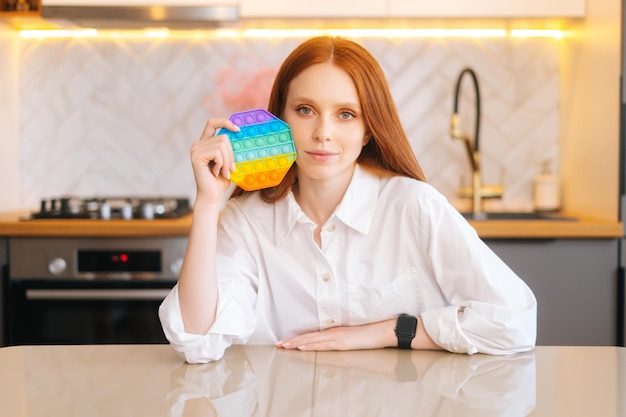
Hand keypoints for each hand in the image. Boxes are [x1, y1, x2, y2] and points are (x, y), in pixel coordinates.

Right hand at [190, 118, 239, 203]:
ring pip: (222, 145)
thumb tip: (240, 134)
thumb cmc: (220, 181)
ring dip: (227, 161)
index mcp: (205, 143)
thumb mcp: (228, 161)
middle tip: (230, 169)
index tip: (238, 130)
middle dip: (231, 154)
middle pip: (223, 137)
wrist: (211, 196)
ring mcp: (196, 149)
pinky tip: (216, 173)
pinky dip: (221, 164)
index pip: (212, 123)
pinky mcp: (196, 156)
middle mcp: (198, 144)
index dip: (225, 122)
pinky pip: (217, 152)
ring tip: (224, 172)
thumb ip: (229, 148)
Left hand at [275, 319, 396, 350]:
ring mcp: (337, 336)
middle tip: (278, 344)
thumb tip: (330, 343)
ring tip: (284, 346)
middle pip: (308, 336)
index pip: (312, 334)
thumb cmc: (369, 333)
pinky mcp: (343, 342)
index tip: (285, 340)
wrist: (382, 330)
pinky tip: (302, 347)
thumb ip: (340, 339)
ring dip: (297, 343)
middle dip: (292, 341)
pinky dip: (311, 345)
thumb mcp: (351, 336)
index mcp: (334, 331)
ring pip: (312, 339)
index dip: (298, 337)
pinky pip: (324, 345)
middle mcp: (333, 332)